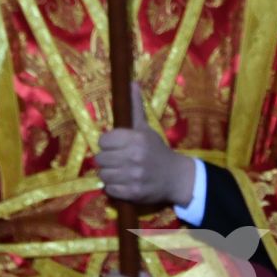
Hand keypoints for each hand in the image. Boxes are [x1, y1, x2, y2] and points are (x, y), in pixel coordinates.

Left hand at [96, 84, 196, 206]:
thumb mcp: (146, 129)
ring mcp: (133, 176)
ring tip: (120, 172)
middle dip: (107, 160)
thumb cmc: (157, 151)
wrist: (176, 177)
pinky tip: (123, 183)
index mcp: (136, 139)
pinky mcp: (133, 192)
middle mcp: (134, 156)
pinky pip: (109, 190)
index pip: (103, 140)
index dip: (107, 144)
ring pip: (103, 175)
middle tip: (118, 161)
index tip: (116, 147)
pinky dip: (114, 188)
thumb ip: (135, 108)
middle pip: (100, 158)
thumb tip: (131, 83)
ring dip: (109, 175)